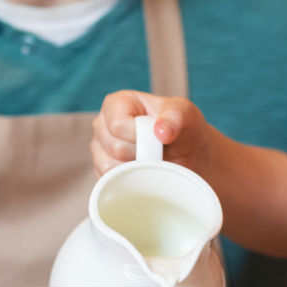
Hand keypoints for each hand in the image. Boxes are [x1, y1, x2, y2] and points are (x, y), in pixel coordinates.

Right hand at [91, 89, 209, 176]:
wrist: (186, 153)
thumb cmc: (181, 127)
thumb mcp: (185, 114)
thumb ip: (175, 117)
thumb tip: (161, 132)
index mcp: (116, 104)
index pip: (118, 124)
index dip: (139, 135)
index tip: (156, 135)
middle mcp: (102, 125)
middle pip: (115, 148)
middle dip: (142, 153)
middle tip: (157, 149)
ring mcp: (100, 150)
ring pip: (110, 168)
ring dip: (137, 169)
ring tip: (151, 159)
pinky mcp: (102, 172)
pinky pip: (110, 183)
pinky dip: (130, 181)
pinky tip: (143, 172)